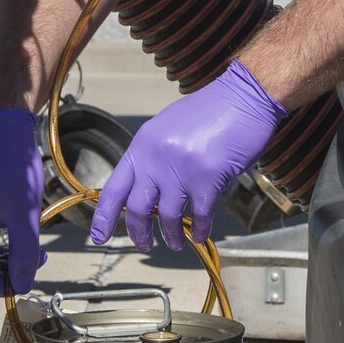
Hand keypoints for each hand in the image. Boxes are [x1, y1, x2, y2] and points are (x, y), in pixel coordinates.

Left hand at [90, 61, 287, 251]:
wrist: (245, 97)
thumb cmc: (212, 110)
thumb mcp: (170, 127)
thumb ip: (155, 156)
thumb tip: (148, 188)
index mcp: (143, 145)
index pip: (114, 188)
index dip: (103, 216)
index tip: (98, 237)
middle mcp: (156, 158)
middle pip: (137, 208)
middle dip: (138, 233)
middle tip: (143, 246)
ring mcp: (181, 169)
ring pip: (166, 216)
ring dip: (171, 235)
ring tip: (176, 244)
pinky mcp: (207, 178)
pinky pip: (199, 214)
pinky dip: (199, 229)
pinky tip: (200, 234)